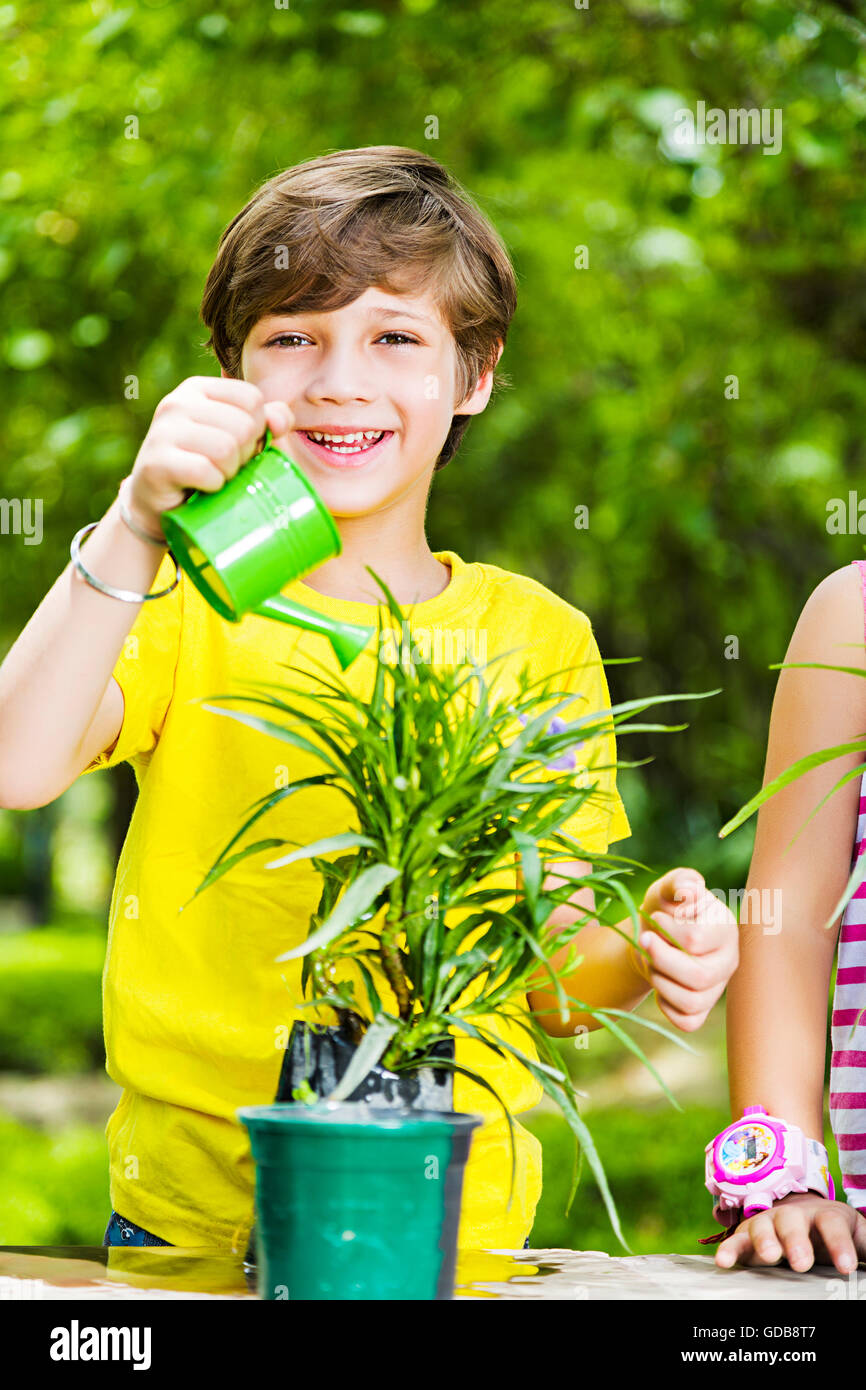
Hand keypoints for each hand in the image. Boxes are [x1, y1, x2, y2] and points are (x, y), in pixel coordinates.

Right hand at [124, 375, 294, 532]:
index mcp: (198, 389)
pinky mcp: (156, 463)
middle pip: (244, 425)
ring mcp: (162, 431)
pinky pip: (206, 472)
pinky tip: (203, 487)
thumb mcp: (238, 439)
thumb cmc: (205, 466)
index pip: (252, 398)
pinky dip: (214, 486)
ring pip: (227, 448)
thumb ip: (265, 421)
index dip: (258, 429)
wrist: (158, 504)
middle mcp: (177, 402)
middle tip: (225, 466)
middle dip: (245, 454)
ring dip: (229, 472)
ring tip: (215, 476)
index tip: (239, 447)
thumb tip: (282, 420)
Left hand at [632, 868, 737, 1030]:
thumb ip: (679, 882)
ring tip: (651, 961)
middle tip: (644, 940)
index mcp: (725, 928)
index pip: (695, 940)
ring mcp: (718, 988)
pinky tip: (661, 982)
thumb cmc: (665, 910)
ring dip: (660, 980)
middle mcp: (729, 961)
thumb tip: (689, 889)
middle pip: (697, 975)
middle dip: (661, 959)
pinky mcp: (703, 1009)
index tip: (656, 917)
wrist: (652, 936)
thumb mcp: (667, 889)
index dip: (667, 930)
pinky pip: (688, 1021)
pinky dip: (666, 1005)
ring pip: (692, 1001)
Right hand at [715, 1192, 865, 1274]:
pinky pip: (736, 1241)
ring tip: (769, 1257)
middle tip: (801, 1263)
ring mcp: (768, 1223)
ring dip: (764, 1241)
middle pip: (793, 1222)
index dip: (839, 1244)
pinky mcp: (748, 1237)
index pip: (833, 1225)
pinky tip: (724, 1262)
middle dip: (796, 1241)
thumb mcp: (856, 1234)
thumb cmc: (833, 1230)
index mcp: (825, 1215)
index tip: (846, 1266)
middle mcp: (794, 1215)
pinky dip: (729, 1250)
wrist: (803, 1214)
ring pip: (763, 1226)